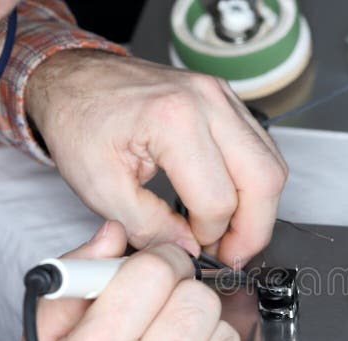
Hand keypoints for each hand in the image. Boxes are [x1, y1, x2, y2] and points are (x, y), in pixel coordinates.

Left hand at [25, 50, 287, 265]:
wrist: (74, 79)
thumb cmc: (79, 122)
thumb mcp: (98, 187)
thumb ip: (148, 226)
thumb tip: (190, 250)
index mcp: (173, 120)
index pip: (218, 199)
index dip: (208, 235)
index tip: (191, 246)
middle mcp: (208, 102)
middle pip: (264, 180)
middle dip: (253, 229)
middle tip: (232, 253)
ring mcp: (223, 98)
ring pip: (273, 166)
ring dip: (259, 208)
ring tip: (231, 230)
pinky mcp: (228, 102)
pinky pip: (263, 150)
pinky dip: (254, 184)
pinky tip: (231, 201)